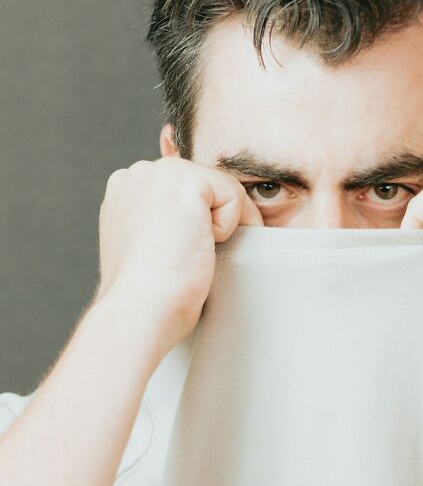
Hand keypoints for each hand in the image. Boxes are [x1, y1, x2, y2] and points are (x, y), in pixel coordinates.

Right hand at [92, 156, 263, 363]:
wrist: (139, 311)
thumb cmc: (147, 298)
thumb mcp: (151, 250)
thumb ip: (165, 225)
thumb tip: (200, 229)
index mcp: (125, 192)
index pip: (185, 191)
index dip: (200, 223)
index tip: (187, 254)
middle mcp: (136, 175)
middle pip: (206, 184)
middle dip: (213, 220)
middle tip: (194, 258)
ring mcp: (158, 174)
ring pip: (221, 189)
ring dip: (219, 226)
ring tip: (188, 254)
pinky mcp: (184, 182)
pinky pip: (234, 195)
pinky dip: (227, 227)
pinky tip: (196, 247)